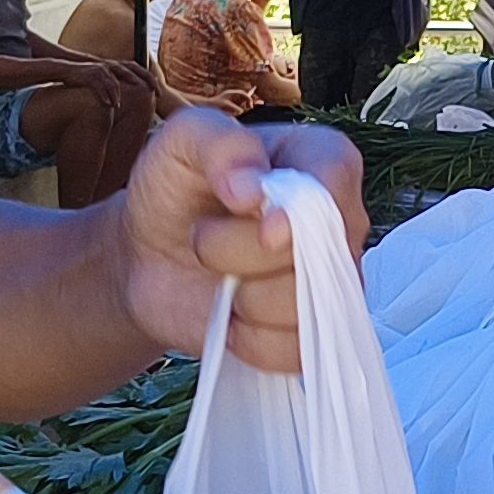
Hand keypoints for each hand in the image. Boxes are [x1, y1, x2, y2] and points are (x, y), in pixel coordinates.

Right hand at [31, 52, 150, 108]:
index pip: (138, 69)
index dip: (150, 79)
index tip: (160, 91)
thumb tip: (126, 97)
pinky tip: (108, 105)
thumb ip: (116, 83)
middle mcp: (111, 65)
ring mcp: (101, 69)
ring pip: (114, 81)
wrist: (66, 69)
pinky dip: (104, 95)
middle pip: (132, 72)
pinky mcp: (89, 75)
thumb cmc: (88, 76)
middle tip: (154, 95)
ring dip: (118, 94)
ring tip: (121, 106)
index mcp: (116, 66)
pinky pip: (98, 85)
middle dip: (144, 83)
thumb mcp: (104, 78)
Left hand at [122, 110, 368, 369]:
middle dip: (243, 254)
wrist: (151, 254)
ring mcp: (335, 282)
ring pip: (310, 309)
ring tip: (221, 281)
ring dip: (245, 301)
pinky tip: (232, 320)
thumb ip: (220, 144)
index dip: (297, 208)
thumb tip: (251, 187)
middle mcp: (341, 222)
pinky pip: (300, 353)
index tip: (248, 214)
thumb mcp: (182, 141)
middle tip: (204, 240)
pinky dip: (252, 343)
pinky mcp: (315, 333)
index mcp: (321, 160)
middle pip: (319, 252)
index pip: (337, 180)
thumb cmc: (177, 188)